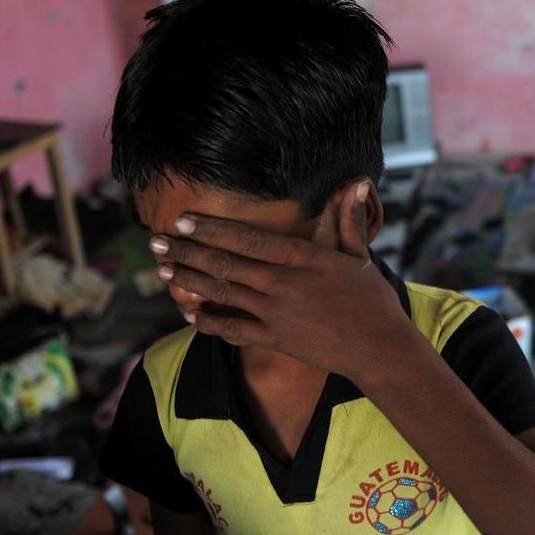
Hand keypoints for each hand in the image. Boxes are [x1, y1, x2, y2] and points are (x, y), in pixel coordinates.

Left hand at [149, 179, 412, 377]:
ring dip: (189, 280)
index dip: (211, 229)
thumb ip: (349, 222)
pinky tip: (190, 314)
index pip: (247, 238)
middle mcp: (282, 283)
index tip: (183, 220)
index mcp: (302, 258)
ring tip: (163, 270)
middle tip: (156, 241)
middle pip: (224, 263)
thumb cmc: (373, 301)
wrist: (379, 349)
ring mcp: (275, 313)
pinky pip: (232, 328)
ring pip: (222, 292)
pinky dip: (209, 321)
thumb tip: (358, 185)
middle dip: (186, 251)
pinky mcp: (274, 339)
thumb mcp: (361, 257)